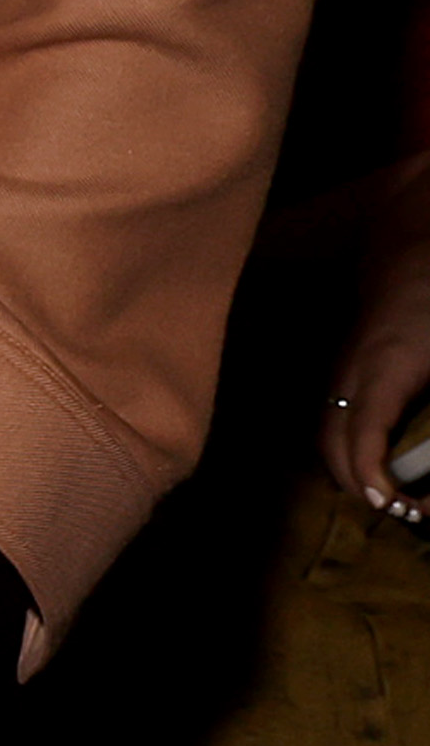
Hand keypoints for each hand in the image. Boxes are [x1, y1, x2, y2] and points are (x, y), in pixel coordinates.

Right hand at [330, 211, 429, 519]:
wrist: (414, 230)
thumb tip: (429, 452)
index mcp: (388, 365)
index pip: (360, 435)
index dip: (372, 479)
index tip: (404, 509)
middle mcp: (355, 370)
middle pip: (333, 443)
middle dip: (361, 486)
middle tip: (407, 515)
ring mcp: (346, 363)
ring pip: (326, 430)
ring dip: (350, 470)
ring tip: (392, 497)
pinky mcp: (351, 359)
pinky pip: (335, 414)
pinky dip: (349, 446)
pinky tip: (378, 461)